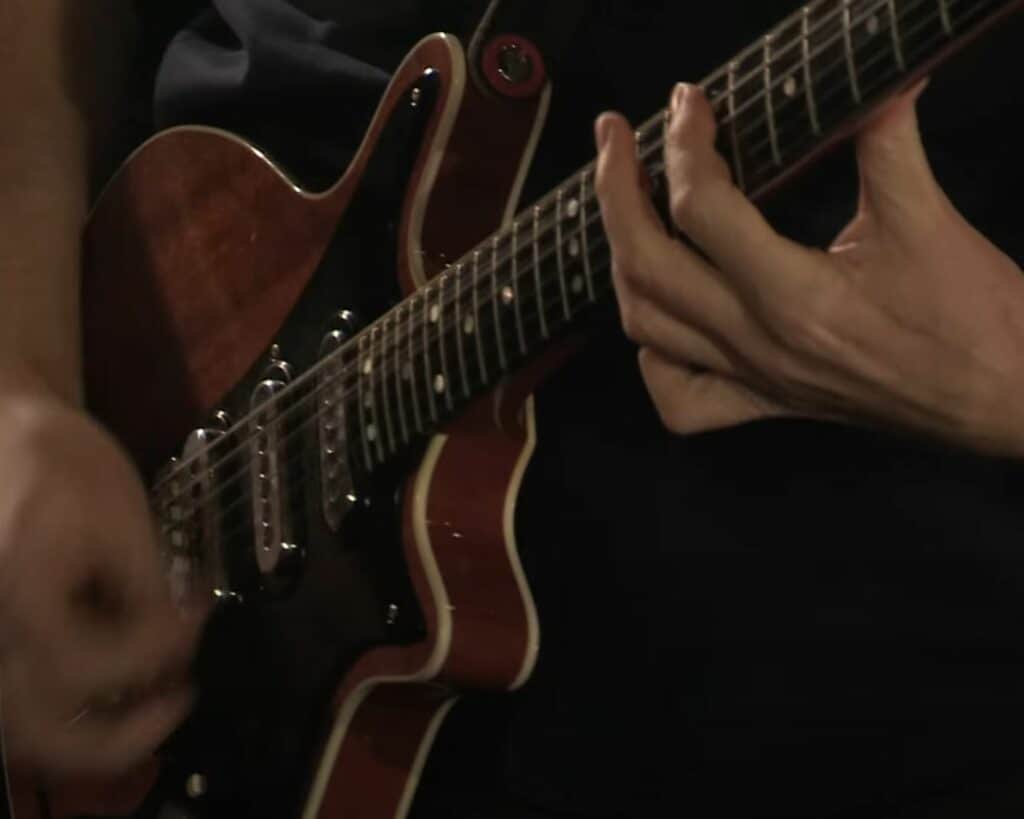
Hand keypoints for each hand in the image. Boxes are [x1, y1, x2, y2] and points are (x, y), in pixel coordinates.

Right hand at [0, 388, 201, 775]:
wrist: (7, 442)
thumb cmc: (63, 466)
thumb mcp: (124, 518)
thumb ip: (150, 591)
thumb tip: (182, 644)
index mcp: (17, 591)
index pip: (88, 662)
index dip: (156, 647)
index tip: (200, 612)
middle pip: (43, 728)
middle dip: (124, 729)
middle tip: (182, 697)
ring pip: (28, 733)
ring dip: (99, 736)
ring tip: (157, 705)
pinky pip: (22, 710)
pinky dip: (74, 717)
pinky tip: (122, 692)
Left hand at [594, 81, 1023, 454]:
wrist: (1009, 403)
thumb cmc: (978, 318)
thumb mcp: (930, 219)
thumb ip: (888, 142)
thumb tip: (880, 77)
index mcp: (797, 297)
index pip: (702, 210)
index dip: (684, 144)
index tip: (686, 103)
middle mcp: (760, 344)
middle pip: (646, 267)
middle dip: (614, 191)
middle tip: (613, 136)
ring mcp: (754, 382)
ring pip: (646, 326)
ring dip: (622, 258)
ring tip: (625, 205)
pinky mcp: (764, 406)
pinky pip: (678, 397)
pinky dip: (652, 352)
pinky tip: (663, 313)